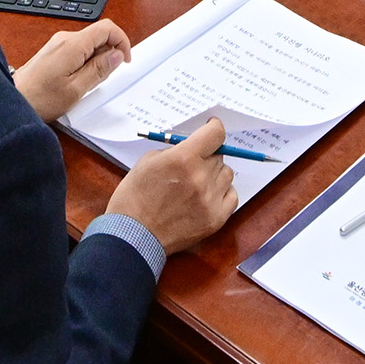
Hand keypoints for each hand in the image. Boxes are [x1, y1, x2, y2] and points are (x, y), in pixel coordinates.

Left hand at [13, 20, 129, 119]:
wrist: (12, 101)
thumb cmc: (40, 99)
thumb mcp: (76, 90)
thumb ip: (99, 70)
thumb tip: (117, 55)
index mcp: (73, 45)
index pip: (107, 28)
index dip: (122, 41)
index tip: (125, 60)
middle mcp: (64, 39)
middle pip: (98, 35)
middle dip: (108, 54)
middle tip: (103, 79)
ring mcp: (57, 44)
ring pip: (89, 44)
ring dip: (96, 60)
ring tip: (86, 83)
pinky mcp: (53, 51)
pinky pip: (78, 50)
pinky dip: (85, 62)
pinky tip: (77, 81)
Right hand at [107, 115, 239, 255]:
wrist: (133, 235)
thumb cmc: (135, 197)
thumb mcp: (149, 161)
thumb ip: (175, 150)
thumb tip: (195, 145)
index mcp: (183, 158)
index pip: (215, 134)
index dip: (213, 128)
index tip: (211, 128)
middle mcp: (201, 177)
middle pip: (219, 154)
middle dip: (207, 155)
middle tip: (193, 163)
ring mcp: (210, 200)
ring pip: (227, 174)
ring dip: (214, 174)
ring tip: (197, 182)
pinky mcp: (215, 219)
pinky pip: (232, 196)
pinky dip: (222, 193)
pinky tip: (207, 195)